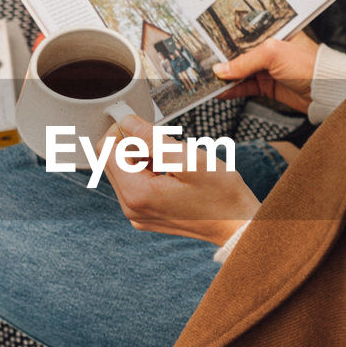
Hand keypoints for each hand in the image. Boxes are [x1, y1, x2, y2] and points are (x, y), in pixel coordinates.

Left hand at [101, 114, 259, 244]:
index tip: (144, 124)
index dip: (122, 130)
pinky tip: (172, 173)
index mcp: (136, 193)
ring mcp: (137, 214)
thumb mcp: (188, 159)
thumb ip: (152, 138)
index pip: (106, 150)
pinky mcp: (146, 216)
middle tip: (165, 144)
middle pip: (113, 161)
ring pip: (125, 171)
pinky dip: (150, 172)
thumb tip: (126, 121)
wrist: (238, 224)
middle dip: (134, 145)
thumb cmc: (221, 195)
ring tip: (173, 161)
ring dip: (144, 158)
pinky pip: (136, 185)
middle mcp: (130, 207)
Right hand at [212, 32, 317, 112]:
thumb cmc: (310, 65)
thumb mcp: (274, 53)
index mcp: (273, 32)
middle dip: (222, 59)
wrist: (326, 91)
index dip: (227, 37)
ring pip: (240, 71)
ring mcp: (267, 68)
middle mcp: (269, 49)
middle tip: (204, 62)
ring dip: (225, 76)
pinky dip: (232, 90)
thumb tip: (222, 69)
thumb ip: (245, 61)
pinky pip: (244, 87)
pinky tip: (220, 90)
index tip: (208, 42)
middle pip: (239, 53)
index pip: (245, 33)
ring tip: (207, 79)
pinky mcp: (267, 86)